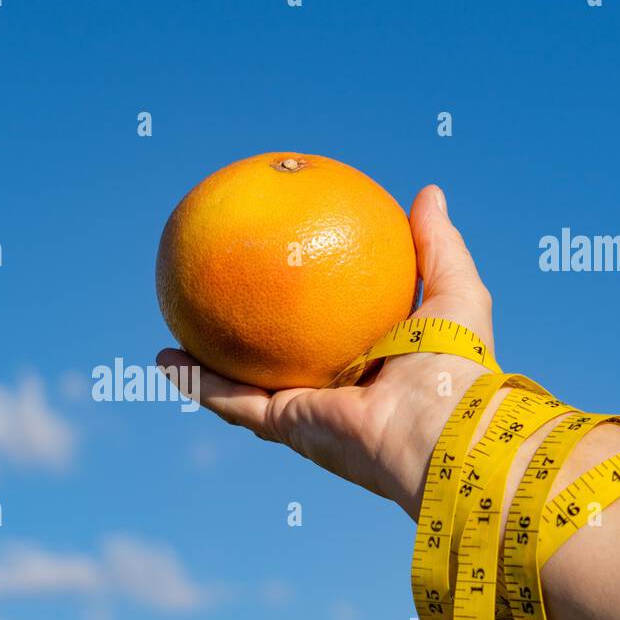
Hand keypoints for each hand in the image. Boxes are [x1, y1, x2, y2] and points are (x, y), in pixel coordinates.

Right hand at [156, 185, 495, 520]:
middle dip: (247, 341)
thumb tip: (427, 191)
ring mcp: (305, 413)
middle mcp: (334, 393)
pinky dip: (195, 382)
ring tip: (170, 335)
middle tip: (220, 303)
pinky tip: (164, 358)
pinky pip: (230, 400)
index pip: (330, 334)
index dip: (306, 309)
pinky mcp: (285, 427)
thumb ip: (435, 245)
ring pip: (241, 387)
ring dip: (204, 367)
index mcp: (372, 365)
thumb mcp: (454, 291)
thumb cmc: (455, 363)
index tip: (283, 277)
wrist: (440, 427)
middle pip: (278, 362)